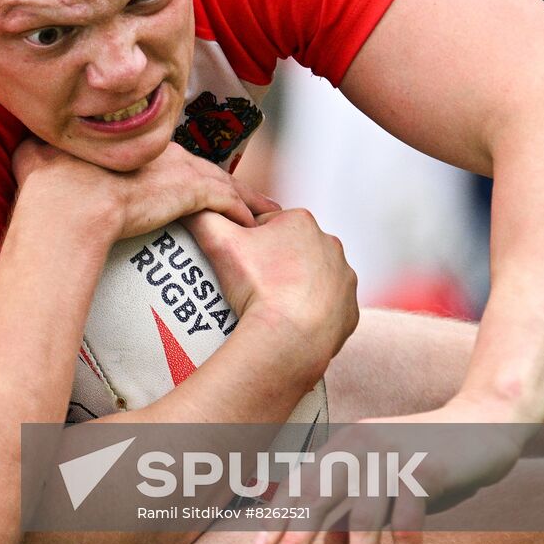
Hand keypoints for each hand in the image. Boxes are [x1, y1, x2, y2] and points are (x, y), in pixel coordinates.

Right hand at [12, 140, 280, 240]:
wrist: (68, 203)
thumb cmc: (48, 182)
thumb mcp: (36, 156)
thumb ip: (36, 151)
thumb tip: (23, 148)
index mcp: (124, 141)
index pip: (161, 151)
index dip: (174, 163)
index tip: (183, 174)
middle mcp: (157, 149)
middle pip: (197, 162)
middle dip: (215, 175)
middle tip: (234, 191)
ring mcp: (177, 169)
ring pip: (220, 178)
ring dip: (240, 193)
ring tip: (257, 208)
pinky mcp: (191, 192)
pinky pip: (227, 201)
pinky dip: (240, 211)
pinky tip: (251, 224)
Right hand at [186, 208, 357, 383]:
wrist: (287, 338)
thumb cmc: (256, 287)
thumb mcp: (218, 241)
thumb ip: (204, 215)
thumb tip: (194, 206)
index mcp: (301, 221)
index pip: (266, 225)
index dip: (246, 242)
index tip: (237, 262)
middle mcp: (330, 244)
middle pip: (290, 250)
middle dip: (272, 263)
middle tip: (249, 285)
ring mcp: (344, 278)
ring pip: (312, 277)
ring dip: (294, 286)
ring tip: (269, 304)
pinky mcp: (349, 310)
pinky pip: (327, 307)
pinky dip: (310, 312)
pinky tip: (291, 320)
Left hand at [253, 399, 528, 543]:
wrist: (483, 423)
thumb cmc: (426, 457)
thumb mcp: (384, 482)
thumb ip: (355, 508)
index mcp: (344, 445)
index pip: (303, 485)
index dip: (281, 517)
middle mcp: (360, 447)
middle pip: (321, 498)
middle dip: (299, 538)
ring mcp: (391, 457)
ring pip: (367, 519)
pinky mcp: (424, 471)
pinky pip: (409, 523)